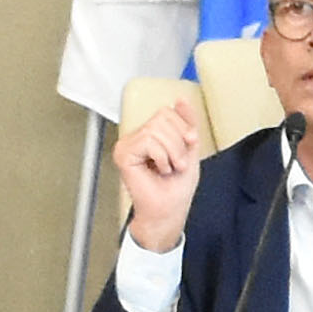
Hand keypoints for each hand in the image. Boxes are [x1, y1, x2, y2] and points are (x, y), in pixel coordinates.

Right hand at [113, 95, 203, 254]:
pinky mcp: (123, 154)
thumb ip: (186, 123)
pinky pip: (149, 141)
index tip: (188, 145)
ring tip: (169, 168)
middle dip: (178, 142)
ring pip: (157, 129)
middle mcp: (136, 137)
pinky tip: (158, 170)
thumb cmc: (176, 188)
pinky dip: (161, 157)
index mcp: (150, 135)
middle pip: (162, 117)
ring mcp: (127, 145)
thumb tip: (181, 100)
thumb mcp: (189, 148)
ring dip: (172, 152)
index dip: (183, 128)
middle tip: (177, 163)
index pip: (167, 112)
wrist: (168, 211)